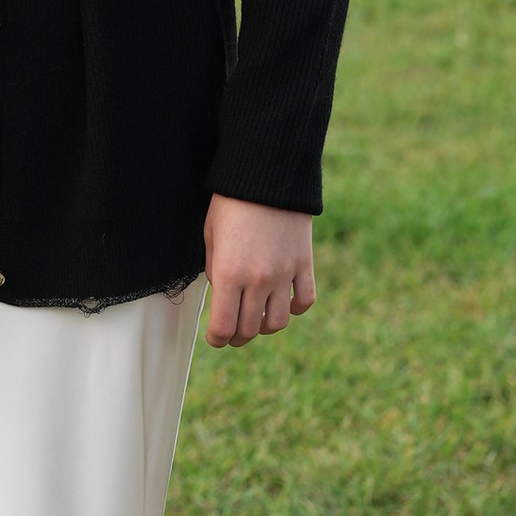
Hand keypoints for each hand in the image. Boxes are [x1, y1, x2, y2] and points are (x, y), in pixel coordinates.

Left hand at [204, 196, 315, 344]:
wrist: (267, 176)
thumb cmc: (231, 203)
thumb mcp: (211, 236)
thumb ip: (215, 271)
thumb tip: (222, 295)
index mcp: (228, 273)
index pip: (223, 326)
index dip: (217, 339)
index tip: (215, 338)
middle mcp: (257, 280)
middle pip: (249, 329)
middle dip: (237, 337)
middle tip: (232, 334)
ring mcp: (284, 274)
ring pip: (278, 322)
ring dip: (265, 327)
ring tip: (256, 321)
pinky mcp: (304, 265)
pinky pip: (305, 301)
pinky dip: (295, 309)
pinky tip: (284, 303)